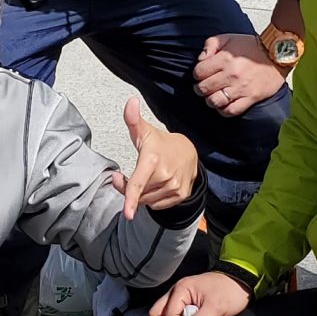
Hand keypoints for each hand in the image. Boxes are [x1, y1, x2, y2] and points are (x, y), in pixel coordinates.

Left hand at [109, 98, 200, 218]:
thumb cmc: (160, 144)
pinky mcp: (181, 195)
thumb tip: (130, 101)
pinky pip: (157, 205)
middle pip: (138, 194)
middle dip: (131, 188)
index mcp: (152, 160)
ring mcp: (174, 187)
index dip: (130, 199)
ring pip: (147, 201)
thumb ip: (132, 120)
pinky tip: (157, 185)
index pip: (138, 183)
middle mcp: (165, 175)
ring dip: (143, 194)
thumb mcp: (145, 132)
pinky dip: (153, 199)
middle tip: (135, 174)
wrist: (189, 152)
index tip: (127, 214)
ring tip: (149, 178)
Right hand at [148, 270, 251, 315]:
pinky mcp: (185, 301)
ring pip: (164, 315)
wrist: (240, 282)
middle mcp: (176, 291)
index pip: (167, 315)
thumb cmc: (229, 291)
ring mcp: (179, 296)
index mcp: (181, 289)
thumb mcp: (217, 308)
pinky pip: (173, 314)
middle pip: (157, 313)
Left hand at [192, 32, 287, 117]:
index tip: (202, 75)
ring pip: (215, 101)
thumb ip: (210, 44)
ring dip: (210, 100)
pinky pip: (231, 110)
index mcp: (224, 59)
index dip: (197, 74)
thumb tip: (200, 59)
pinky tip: (223, 105)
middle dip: (200, 88)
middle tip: (204, 87)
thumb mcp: (228, 37)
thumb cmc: (250, 46)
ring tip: (212, 97)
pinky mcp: (251, 97)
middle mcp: (231, 74)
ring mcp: (241, 88)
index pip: (198, 72)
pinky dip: (223, 110)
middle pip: (204, 88)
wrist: (277, 54)